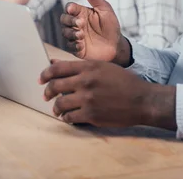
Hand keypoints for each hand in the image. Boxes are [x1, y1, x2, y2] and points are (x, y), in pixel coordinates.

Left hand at [40, 60, 174, 126]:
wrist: (142, 100)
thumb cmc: (124, 82)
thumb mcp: (103, 67)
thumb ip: (80, 67)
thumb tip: (56, 63)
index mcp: (89, 67)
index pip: (58, 68)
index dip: (45, 74)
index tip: (41, 79)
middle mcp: (86, 81)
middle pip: (55, 86)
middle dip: (47, 92)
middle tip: (46, 96)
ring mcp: (87, 99)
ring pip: (60, 104)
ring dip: (56, 107)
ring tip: (58, 109)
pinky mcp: (91, 115)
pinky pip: (70, 117)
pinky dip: (66, 118)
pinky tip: (69, 117)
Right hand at [60, 0, 130, 64]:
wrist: (116, 46)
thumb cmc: (111, 25)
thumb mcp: (104, 8)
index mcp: (82, 12)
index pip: (69, 7)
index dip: (70, 9)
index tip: (74, 10)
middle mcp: (76, 23)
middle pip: (63, 19)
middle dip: (70, 21)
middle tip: (81, 24)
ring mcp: (75, 36)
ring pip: (64, 32)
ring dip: (71, 33)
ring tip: (82, 36)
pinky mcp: (76, 48)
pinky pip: (69, 46)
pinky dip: (73, 45)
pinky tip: (81, 45)